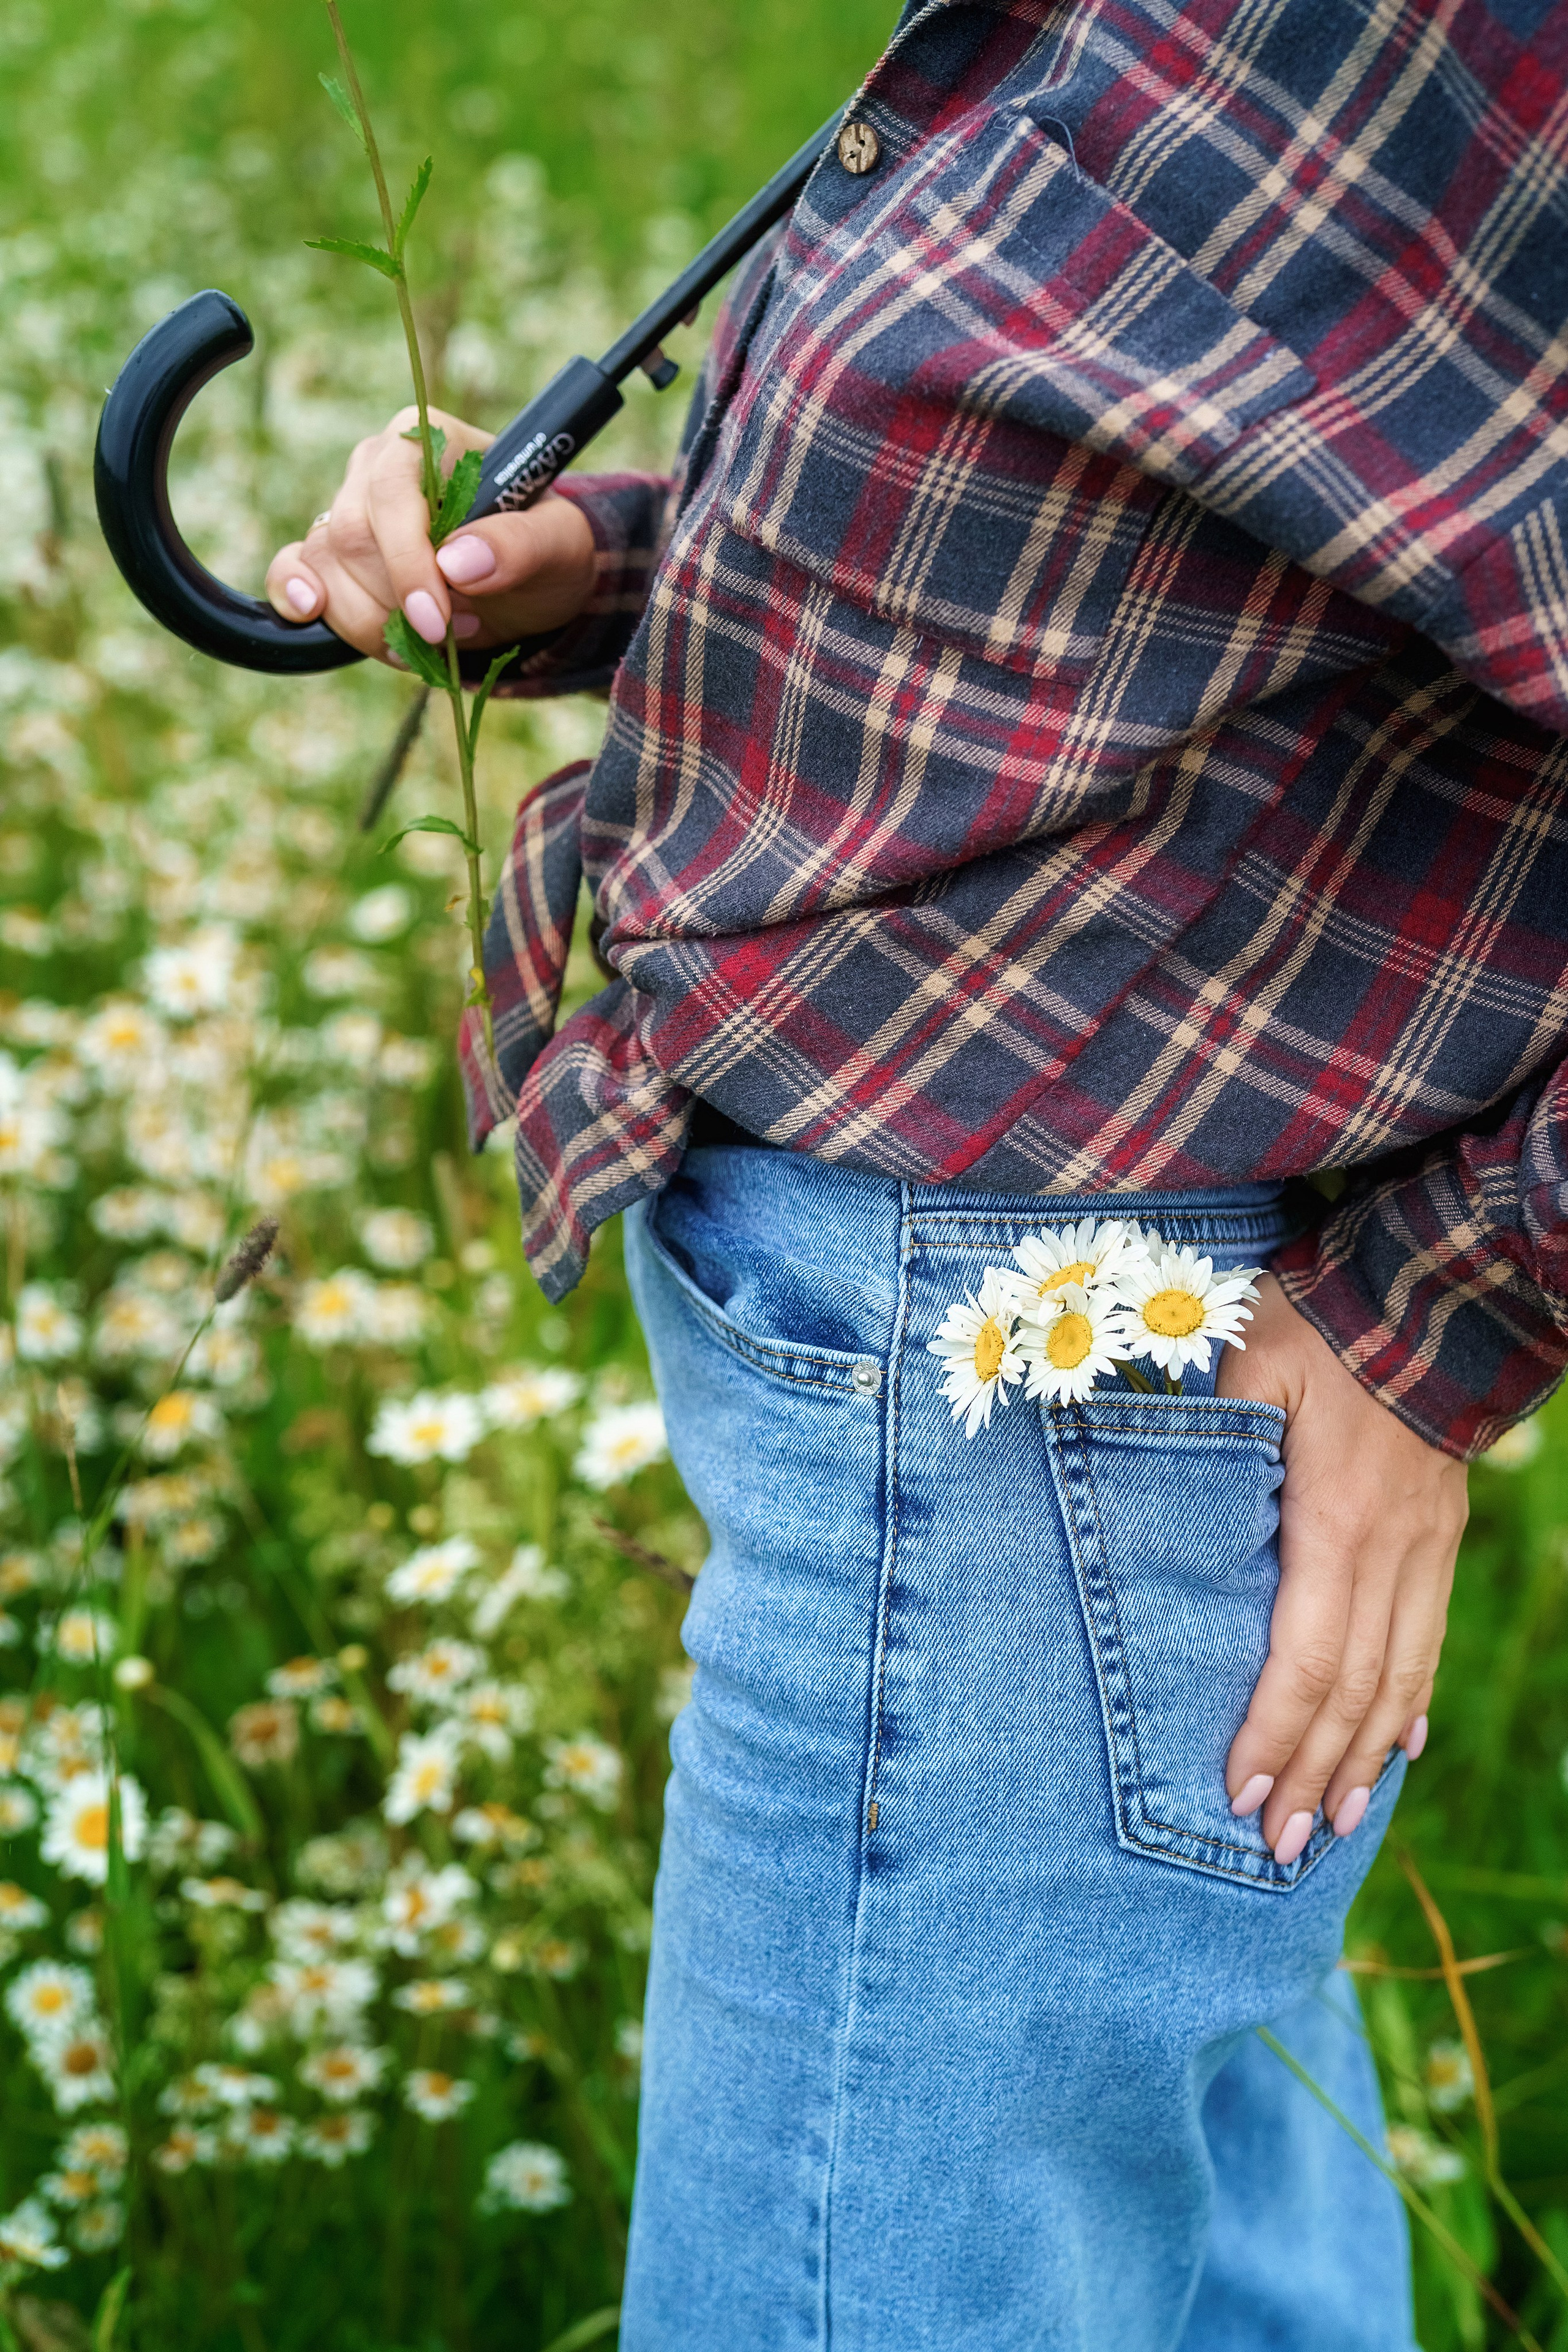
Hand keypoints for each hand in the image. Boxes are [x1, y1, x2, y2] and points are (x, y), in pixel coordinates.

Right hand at [264, 405, 597, 663]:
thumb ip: (519, 546)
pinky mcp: (329, 552)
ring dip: (371, 620)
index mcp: (427, 440)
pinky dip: (296, 595)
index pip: (392, 492)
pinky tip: (314, 612)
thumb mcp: (557, 545)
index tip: (435, 621)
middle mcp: (376, 465)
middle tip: (453, 631)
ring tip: (430, 638)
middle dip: (398, 601)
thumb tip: (456, 563)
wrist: (530, 585)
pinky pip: (293, 569)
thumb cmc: (543, 552)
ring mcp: (346, 507)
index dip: (407, 563)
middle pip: (351, 535)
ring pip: (324, 563)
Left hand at [1215, 1273, 1467, 1862]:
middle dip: (1319, 1773)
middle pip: (1356, 1689)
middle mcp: (1389, 1553)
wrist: (1432, 1295)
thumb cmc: (1320, 1324)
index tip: (1241, 1791)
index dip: (1275, 1732)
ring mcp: (1424, 1549)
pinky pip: (1429, 1639)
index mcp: (1333, 1521)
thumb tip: (1167, 1503)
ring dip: (1369, 1756)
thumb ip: (1207, 1438)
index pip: (1306, 1657)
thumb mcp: (1246, 1363)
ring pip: (1401, 1676)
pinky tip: (1401, 1746)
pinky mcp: (1438, 1538)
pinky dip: (1411, 1701)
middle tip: (1282, 1845)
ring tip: (1340, 1823)